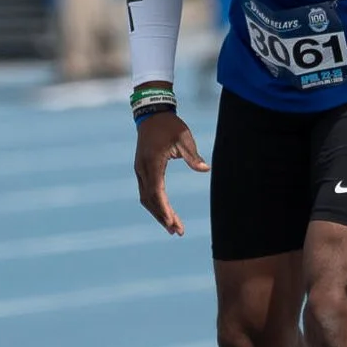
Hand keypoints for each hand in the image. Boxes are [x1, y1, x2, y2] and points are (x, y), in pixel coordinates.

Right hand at [134, 110, 209, 235]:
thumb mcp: (184, 138)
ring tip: (172, 227)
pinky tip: (164, 212)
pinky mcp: (141, 169)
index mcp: (152, 163)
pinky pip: (146, 192)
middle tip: (177, 232)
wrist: (152, 114)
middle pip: (150, 200)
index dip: (164, 210)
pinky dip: (155, 204)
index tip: (173, 223)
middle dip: (163, 217)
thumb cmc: (170, 126)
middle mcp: (143, 169)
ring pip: (146, 198)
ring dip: (158, 213)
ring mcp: (140, 170)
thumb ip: (193, 156)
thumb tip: (205, 169)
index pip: (157, 193)